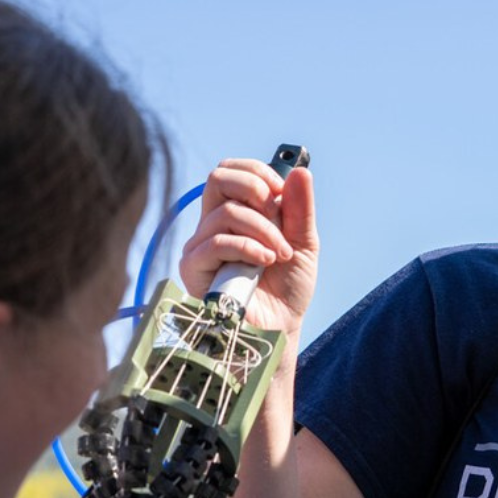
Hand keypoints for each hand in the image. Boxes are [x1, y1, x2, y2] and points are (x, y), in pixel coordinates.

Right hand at [179, 157, 318, 334]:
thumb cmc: (287, 288)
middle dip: (255, 190)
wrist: (280, 327)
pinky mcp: (194, 267)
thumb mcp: (303, 243)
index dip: (258, 173)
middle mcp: (213, 224)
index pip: (232, 170)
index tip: (282, 194)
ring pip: (225, 213)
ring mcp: (201, 245)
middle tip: (277, 217)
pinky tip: (265, 262)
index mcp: (237, 212)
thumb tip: (301, 171)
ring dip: (263, 231)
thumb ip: (300, 209)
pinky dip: (248, 248)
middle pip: (218, 177)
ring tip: (280, 255)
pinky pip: (216, 242)